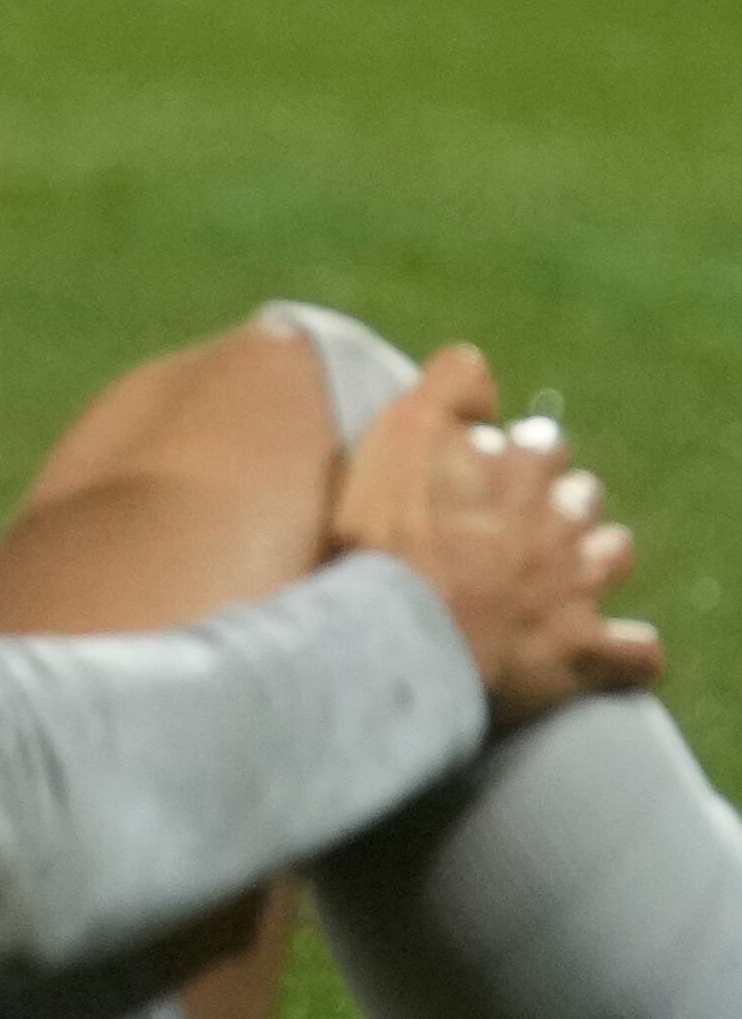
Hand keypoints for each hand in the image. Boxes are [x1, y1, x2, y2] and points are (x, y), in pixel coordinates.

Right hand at [330, 345, 659, 722]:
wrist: (397, 639)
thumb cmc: (383, 537)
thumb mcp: (400, 432)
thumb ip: (449, 386)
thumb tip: (481, 366)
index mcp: (514, 465)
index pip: (537, 442)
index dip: (510, 457)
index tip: (480, 477)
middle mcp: (557, 515)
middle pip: (580, 492)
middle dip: (557, 500)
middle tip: (513, 525)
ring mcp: (577, 583)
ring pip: (614, 552)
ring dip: (593, 558)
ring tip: (556, 578)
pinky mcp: (585, 651)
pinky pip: (636, 653)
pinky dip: (625, 651)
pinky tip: (602, 649)